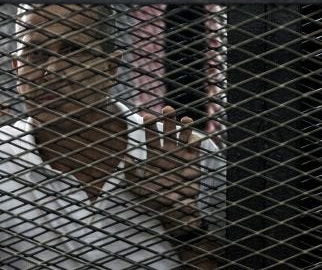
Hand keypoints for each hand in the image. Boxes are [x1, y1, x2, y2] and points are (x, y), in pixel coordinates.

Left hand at [126, 106, 201, 234]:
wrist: (176, 212)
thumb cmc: (156, 200)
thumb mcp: (139, 189)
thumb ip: (131, 174)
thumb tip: (127, 158)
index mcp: (154, 156)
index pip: (150, 136)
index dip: (149, 125)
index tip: (146, 116)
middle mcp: (168, 152)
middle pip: (167, 130)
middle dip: (167, 119)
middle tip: (167, 109)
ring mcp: (181, 156)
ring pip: (183, 135)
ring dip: (183, 126)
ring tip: (184, 119)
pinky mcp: (193, 162)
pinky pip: (195, 147)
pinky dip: (195, 140)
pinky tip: (193, 136)